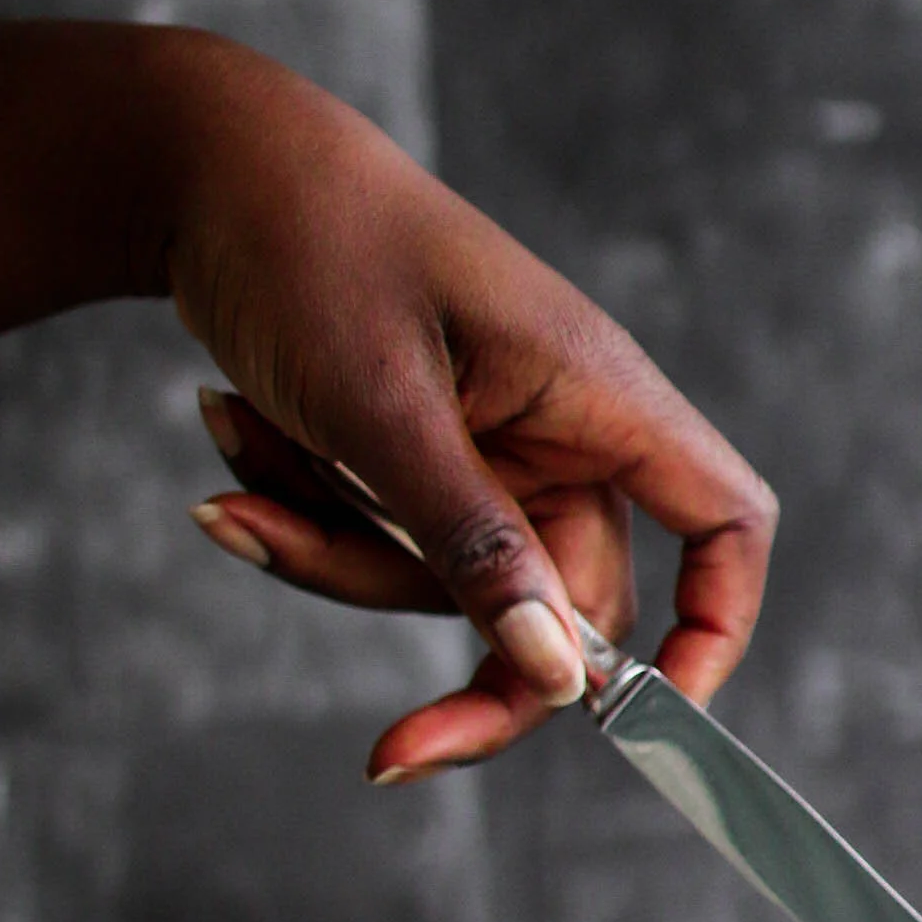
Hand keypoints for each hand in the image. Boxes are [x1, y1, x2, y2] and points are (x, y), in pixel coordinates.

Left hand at [164, 52, 775, 781]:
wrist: (199, 165)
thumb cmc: (308, 245)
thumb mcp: (381, 407)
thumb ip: (472, 545)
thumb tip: (556, 679)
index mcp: (596, 396)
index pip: (723, 524)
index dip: (717, 628)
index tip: (648, 720)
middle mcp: (561, 432)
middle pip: (562, 607)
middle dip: (461, 663)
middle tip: (386, 756)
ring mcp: (488, 451)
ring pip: (447, 587)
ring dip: (332, 553)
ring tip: (235, 458)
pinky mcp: (416, 460)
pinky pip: (382, 546)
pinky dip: (302, 516)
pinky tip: (232, 432)